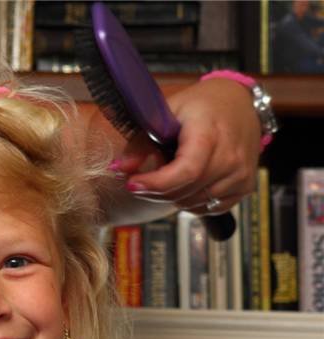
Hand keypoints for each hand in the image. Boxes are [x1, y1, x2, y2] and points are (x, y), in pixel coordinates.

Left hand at [114, 78, 261, 215]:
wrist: (238, 103)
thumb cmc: (201, 106)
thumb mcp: (166, 113)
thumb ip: (141, 142)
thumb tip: (120, 168)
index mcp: (210, 135)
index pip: (185, 172)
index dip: (155, 184)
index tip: (133, 183)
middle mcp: (231, 158)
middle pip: (184, 191)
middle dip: (155, 191)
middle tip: (142, 180)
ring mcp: (240, 175)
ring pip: (193, 203)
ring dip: (172, 196)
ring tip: (167, 175)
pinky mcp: (245, 187)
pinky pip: (209, 208)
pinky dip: (191, 201)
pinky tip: (187, 183)